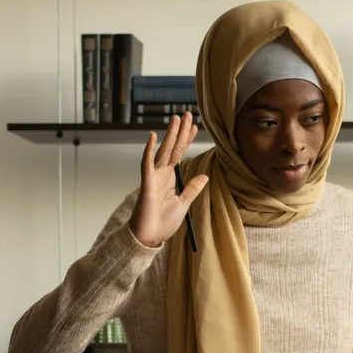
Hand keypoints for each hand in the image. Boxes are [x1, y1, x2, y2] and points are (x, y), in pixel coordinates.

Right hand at [128, 112, 207, 247]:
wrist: (150, 237)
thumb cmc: (163, 222)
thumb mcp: (183, 203)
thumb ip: (192, 189)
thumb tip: (205, 176)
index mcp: (169, 178)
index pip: (180, 154)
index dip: (187, 140)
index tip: (195, 127)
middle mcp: (160, 174)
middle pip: (173, 148)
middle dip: (180, 131)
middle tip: (187, 115)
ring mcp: (153, 177)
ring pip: (162, 151)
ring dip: (169, 135)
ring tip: (176, 119)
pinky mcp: (146, 184)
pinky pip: (147, 163)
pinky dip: (149, 150)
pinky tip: (153, 136)